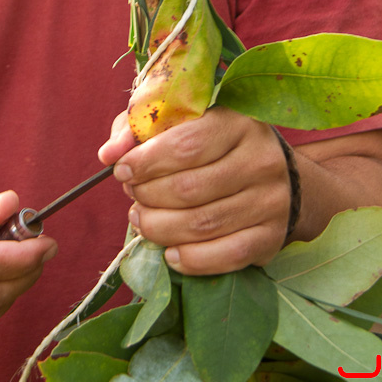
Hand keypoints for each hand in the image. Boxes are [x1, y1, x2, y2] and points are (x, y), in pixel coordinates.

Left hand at [99, 107, 290, 274]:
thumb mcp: (177, 121)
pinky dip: (191, 260)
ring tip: (141, 220)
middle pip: (189, 188)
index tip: (121, 171)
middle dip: (148, 196)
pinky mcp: (271, 238)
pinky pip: (226, 256)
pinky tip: (170, 253)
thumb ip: (138, 129)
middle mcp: (260, 160)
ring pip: (202, 224)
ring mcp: (270, 201)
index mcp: (237, 122)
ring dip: (160, 228)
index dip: (146, 162)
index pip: (185, 145)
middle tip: (132, 196)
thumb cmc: (212, 142)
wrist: (273, 174)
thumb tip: (108, 154)